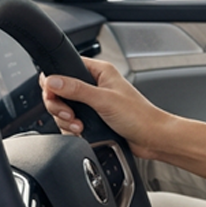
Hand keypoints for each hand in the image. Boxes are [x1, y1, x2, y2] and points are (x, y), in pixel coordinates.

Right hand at [42, 57, 205, 179]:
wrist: (152, 139)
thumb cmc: (139, 116)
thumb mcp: (104, 100)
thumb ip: (77, 90)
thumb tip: (53, 81)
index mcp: (99, 72)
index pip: (66, 67)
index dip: (55, 81)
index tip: (55, 95)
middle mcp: (94, 85)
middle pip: (59, 91)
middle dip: (59, 106)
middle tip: (69, 115)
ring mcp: (92, 103)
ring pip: (64, 109)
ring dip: (66, 120)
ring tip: (79, 126)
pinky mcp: (92, 119)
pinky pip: (71, 122)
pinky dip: (72, 129)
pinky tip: (83, 131)